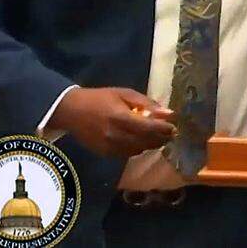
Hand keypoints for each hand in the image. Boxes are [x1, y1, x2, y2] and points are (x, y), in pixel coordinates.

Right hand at [47, 87, 174, 157]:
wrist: (72, 111)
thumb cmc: (101, 98)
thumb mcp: (124, 93)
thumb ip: (147, 103)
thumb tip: (168, 113)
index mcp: (120, 117)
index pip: (149, 128)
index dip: (165, 129)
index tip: (174, 127)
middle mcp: (115, 135)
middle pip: (146, 142)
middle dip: (162, 139)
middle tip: (171, 133)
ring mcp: (109, 147)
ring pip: (138, 150)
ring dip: (151, 144)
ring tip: (157, 136)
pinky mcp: (105, 153)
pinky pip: (127, 154)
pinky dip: (138, 148)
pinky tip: (141, 140)